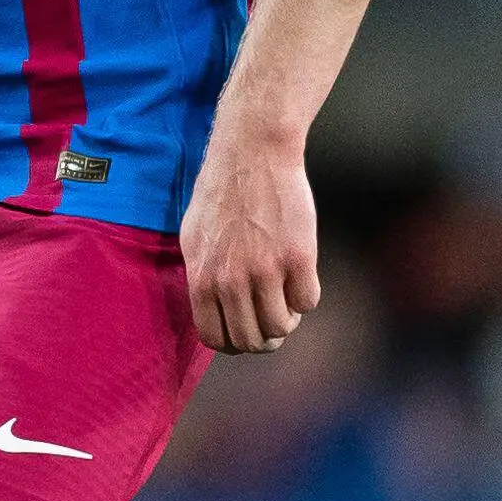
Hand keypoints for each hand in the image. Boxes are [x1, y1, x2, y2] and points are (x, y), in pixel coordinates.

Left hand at [179, 125, 319, 353]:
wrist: (252, 156)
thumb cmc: (220, 195)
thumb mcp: (194, 239)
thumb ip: (202, 279)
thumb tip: (212, 314)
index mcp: (202, 279)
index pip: (214, 339)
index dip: (233, 344)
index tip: (245, 333)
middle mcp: (231, 281)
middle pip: (250, 341)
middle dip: (264, 338)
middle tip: (273, 320)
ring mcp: (265, 271)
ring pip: (281, 327)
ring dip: (287, 318)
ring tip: (285, 296)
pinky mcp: (298, 258)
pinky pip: (307, 301)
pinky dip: (306, 295)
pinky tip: (300, 275)